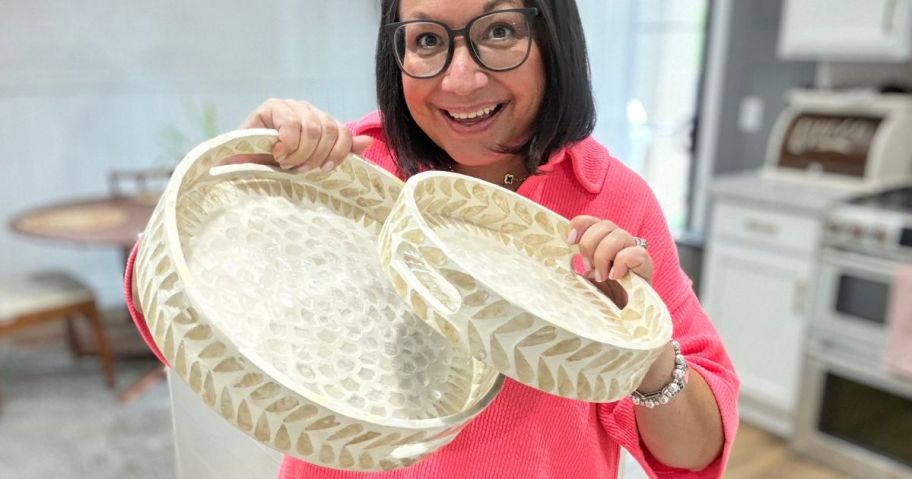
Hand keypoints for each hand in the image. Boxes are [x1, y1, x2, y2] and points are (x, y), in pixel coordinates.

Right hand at [226, 99, 372, 171]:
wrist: (243, 170)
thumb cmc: (279, 170)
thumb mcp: (313, 165)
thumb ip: (341, 153)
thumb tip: (368, 142)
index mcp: (323, 124)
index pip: (344, 132)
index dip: (338, 153)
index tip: (324, 170)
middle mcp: (309, 111)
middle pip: (329, 130)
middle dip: (315, 156)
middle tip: (300, 170)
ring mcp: (290, 107)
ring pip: (312, 128)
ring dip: (300, 153)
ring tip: (286, 163)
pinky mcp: (272, 107)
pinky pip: (291, 124)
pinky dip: (287, 144)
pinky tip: (277, 153)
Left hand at [566, 215, 652, 307]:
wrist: (624, 321)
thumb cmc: (602, 300)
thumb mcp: (583, 280)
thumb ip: (574, 267)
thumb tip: (557, 259)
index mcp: (602, 242)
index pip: (591, 220)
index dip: (579, 225)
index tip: (569, 242)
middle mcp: (619, 243)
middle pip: (604, 224)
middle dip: (590, 245)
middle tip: (587, 268)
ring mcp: (634, 253)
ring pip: (619, 234)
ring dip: (604, 256)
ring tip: (602, 276)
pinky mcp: (646, 266)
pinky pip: (635, 253)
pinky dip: (621, 263)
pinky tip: (616, 277)